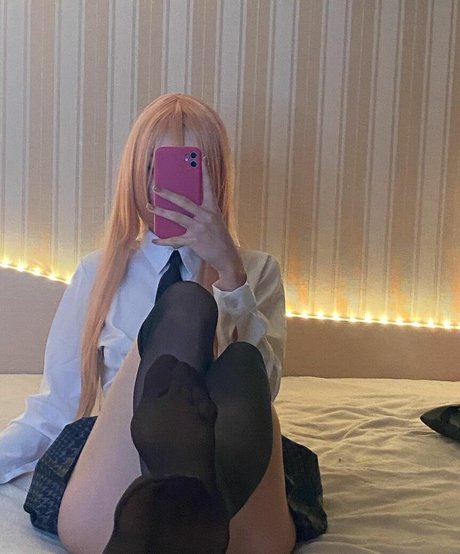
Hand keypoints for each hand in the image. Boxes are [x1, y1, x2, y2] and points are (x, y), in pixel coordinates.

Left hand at [151, 162, 245, 289]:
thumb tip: (183, 207)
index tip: (201, 158)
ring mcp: (200, 228)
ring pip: (177, 217)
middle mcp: (206, 216)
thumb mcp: (215, 221)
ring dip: (161, 212)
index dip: (205, 172)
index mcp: (212, 208)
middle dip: (168, 194)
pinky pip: (175, 240)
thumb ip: (202, 212)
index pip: (208, 187)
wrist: (227, 256)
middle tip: (156, 188)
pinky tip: (155, 240)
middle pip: (184, 201)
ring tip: (150, 207)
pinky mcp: (194, 241)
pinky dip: (164, 241)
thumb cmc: (220, 238)